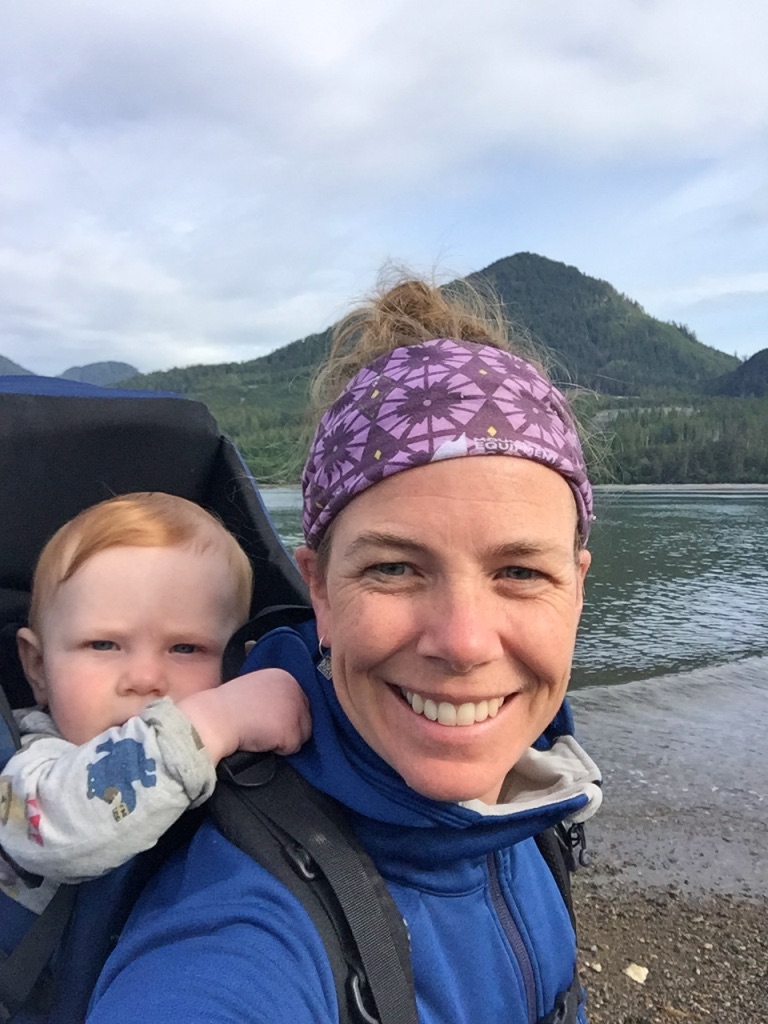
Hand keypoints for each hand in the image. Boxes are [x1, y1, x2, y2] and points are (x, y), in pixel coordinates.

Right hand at [178, 670, 310, 763]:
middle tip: (264, 728)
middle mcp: (294, 688)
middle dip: (288, 726)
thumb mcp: (255, 688)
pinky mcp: (291, 729)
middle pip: (306, 717)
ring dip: (285, 739)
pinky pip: (293, 748)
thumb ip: (274, 695)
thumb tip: (284, 711)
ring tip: (262, 733)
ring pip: (303, 734)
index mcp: (284, 676)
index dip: (285, 714)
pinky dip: (279, 750)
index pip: (300, 701)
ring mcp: (294, 708)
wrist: (214, 719)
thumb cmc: (227, 707)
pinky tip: (261, 740)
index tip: (268, 719)